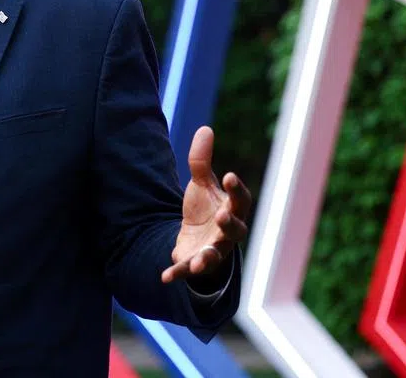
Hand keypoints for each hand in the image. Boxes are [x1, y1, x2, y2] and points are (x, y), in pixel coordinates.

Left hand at [161, 126, 251, 284]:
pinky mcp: (195, 263)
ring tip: (201, 260)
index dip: (236, 188)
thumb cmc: (206, 207)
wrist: (197, 239)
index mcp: (232, 209)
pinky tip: (165, 276)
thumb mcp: (201, 183)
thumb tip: (205, 128)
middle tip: (222, 216)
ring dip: (208, 258)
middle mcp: (227, 233)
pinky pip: (188, 270)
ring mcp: (213, 250)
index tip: (228, 175)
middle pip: (235, 230)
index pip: (241, 199)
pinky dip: (178, 273)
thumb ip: (201, 160)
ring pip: (215, 257)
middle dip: (229, 224)